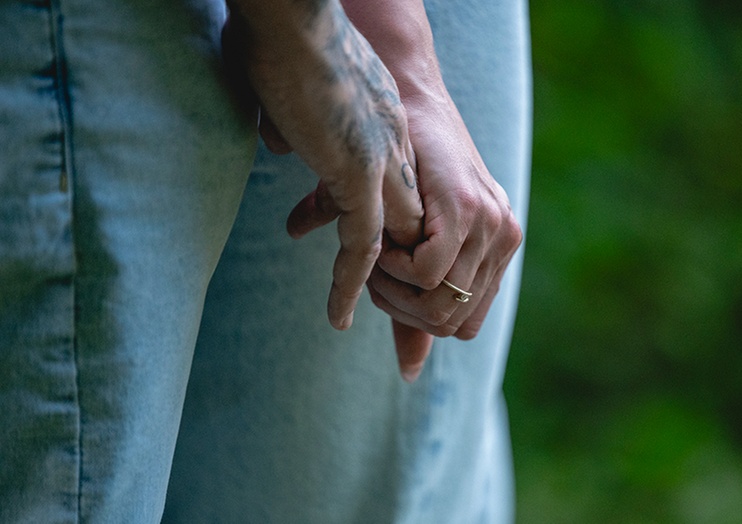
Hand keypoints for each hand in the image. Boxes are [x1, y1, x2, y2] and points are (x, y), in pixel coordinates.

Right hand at [224, 0, 423, 329]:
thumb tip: (283, 144)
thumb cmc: (281, 38)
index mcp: (386, 126)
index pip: (398, 193)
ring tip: (356, 315)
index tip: (371, 259)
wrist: (293, 15)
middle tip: (378, 300)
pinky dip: (351, 285)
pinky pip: (363, 246)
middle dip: (398, 266)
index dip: (388, 229)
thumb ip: (298, 123)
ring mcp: (381, 160)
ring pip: (397, 242)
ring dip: (380, 283)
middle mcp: (395, 146)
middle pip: (411, 224)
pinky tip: (340, 317)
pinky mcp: (358, 172)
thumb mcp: (298, 91)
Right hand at [367, 92, 522, 357]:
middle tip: (375, 275)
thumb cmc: (398, 174)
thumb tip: (410, 375)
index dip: (417, 322)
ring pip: (442, 306)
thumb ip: (413, 308)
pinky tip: (385, 242)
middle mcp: (504, 241)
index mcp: (495, 252)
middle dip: (402, 311)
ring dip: (394, 291)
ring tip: (377, 258)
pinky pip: (432, 276)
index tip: (385, 290)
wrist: (400, 103)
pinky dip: (396, 270)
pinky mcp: (472, 210)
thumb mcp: (407, 250)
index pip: (463, 328)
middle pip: (452, 325)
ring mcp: (494, 226)